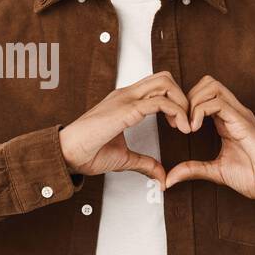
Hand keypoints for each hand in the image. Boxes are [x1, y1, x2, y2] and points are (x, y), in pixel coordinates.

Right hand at [59, 70, 192, 187]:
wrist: (68, 154)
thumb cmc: (88, 153)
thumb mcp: (124, 158)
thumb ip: (144, 163)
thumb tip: (161, 175)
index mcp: (125, 101)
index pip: (156, 86)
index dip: (173, 101)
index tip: (177, 124)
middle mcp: (126, 95)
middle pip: (164, 78)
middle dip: (182, 97)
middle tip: (185, 121)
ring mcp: (126, 99)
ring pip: (165, 83)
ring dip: (181, 102)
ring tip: (184, 125)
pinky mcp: (126, 109)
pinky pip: (159, 102)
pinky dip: (176, 112)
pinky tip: (179, 127)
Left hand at [162, 75, 254, 201]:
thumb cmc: (254, 176)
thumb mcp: (216, 171)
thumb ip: (194, 169)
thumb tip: (170, 178)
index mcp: (226, 120)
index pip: (204, 94)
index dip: (186, 104)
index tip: (175, 125)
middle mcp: (233, 112)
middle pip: (206, 83)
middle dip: (187, 98)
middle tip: (179, 122)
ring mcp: (239, 114)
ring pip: (211, 86)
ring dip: (192, 102)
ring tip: (187, 125)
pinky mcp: (243, 122)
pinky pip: (218, 103)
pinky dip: (200, 111)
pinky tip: (193, 129)